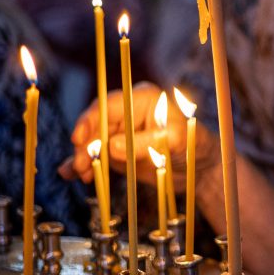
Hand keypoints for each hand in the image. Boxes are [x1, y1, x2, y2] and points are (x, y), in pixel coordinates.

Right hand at [59, 81, 218, 189]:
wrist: (202, 168)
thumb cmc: (196, 145)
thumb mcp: (176, 140)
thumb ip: (145, 142)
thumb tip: (112, 146)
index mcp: (143, 99)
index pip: (109, 105)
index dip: (91, 120)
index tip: (79, 139)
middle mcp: (129, 113)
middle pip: (97, 125)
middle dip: (86, 145)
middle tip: (81, 166)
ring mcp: (122, 133)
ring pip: (93, 143)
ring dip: (83, 158)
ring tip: (80, 175)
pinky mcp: (119, 152)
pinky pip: (98, 157)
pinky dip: (85, 166)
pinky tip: (71, 175)